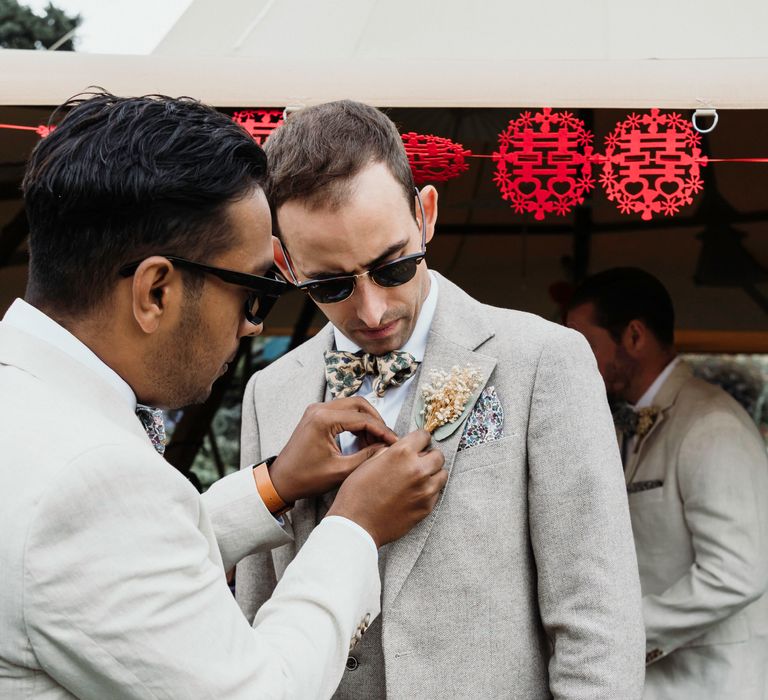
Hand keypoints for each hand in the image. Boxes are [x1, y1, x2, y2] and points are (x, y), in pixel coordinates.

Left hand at [268, 397, 396, 503]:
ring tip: (374, 442)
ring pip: (352, 406)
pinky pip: (342, 411)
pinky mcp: (316, 415)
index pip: (363, 418)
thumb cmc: (306, 478)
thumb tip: (386, 448)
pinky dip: (355, 422)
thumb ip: (366, 457)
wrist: (281, 480)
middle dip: (376, 421)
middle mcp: (319, 409)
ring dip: (366, 421)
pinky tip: (361, 440)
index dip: (382, 430)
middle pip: (359, 404)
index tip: (394, 441)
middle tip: (386, 439)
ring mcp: (316, 410)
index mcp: (323, 420)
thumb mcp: (340, 471)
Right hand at [326, 429, 446, 547]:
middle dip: (429, 456)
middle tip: (419, 461)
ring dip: (433, 473)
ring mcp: (425, 490)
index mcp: (401, 454)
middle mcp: (417, 469)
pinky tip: (414, 493)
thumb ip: (389, 452)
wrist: (357, 525)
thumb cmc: (357, 494)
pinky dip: (429, 490)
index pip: (423, 436)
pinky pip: (436, 493)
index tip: (418, 443)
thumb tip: (398, 448)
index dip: (419, 439)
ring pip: (442, 474)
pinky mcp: (427, 507)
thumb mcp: (368, 463)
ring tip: (419, 478)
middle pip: (438, 455)